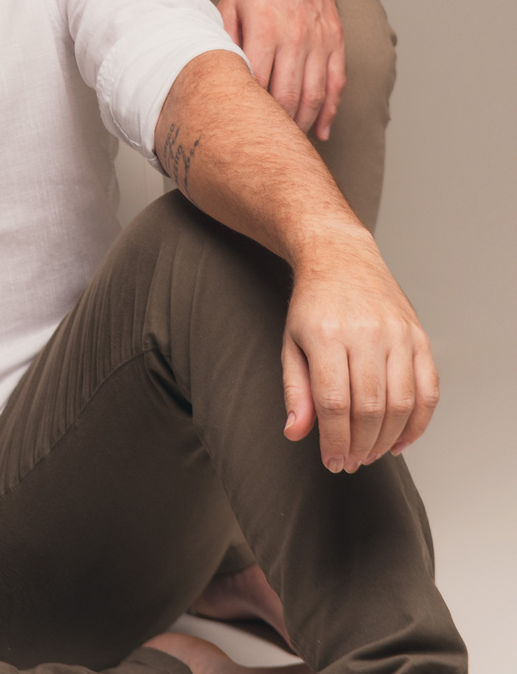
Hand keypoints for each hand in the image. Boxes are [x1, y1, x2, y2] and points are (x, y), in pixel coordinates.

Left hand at [218, 0, 344, 139]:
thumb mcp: (228, 3)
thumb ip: (223, 40)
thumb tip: (217, 78)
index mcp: (264, 27)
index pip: (257, 83)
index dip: (250, 111)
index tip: (240, 130)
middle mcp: (296, 35)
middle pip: (287, 96)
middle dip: (275, 127)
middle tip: (263, 146)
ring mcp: (320, 39)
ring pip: (314, 95)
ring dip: (301, 124)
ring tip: (287, 145)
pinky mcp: (336, 40)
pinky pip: (336, 83)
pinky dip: (330, 111)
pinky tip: (321, 131)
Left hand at [282, 230, 438, 471]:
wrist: (340, 257)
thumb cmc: (313, 303)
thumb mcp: (291, 342)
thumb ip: (295, 390)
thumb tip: (296, 433)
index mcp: (327, 335)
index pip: (335, 403)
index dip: (335, 441)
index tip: (332, 461)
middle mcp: (366, 333)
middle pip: (370, 407)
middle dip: (360, 445)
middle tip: (350, 462)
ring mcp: (397, 333)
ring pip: (401, 403)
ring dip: (387, 439)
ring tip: (370, 453)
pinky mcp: (418, 336)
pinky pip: (428, 390)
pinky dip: (418, 423)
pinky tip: (400, 440)